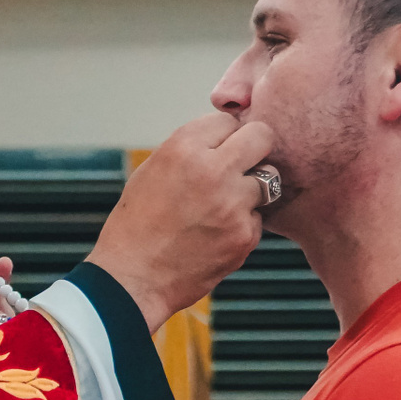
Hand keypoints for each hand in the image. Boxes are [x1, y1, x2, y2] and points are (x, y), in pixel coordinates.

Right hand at [86, 112, 274, 331]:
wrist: (133, 278)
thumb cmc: (136, 225)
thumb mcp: (151, 171)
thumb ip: (190, 151)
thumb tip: (226, 139)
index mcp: (183, 147)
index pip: (227, 121)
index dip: (223, 137)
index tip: (215, 152)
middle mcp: (212, 170)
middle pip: (261, 136)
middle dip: (254, 149)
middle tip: (241, 166)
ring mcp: (233, 204)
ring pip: (267, 180)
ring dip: (250, 190)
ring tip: (221, 207)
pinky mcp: (244, 235)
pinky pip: (258, 218)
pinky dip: (242, 225)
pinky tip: (215, 235)